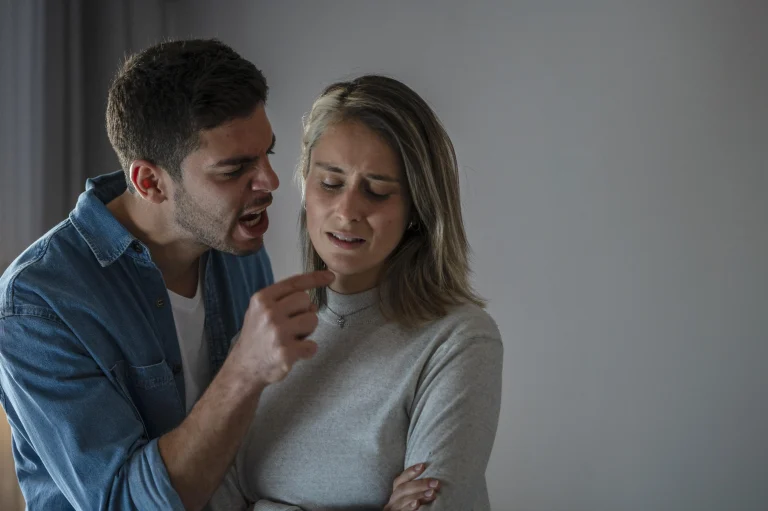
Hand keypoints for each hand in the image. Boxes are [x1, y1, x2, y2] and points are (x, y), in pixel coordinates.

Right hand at [229, 270, 333, 385]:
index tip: (330, 276)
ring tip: (292, 339)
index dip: (315, 278)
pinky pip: (312, 345)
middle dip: (304, 312)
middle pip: (306, 300)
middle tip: (290, 326)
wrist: (244, 367)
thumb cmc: (258, 336)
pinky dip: (307, 350)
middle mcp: (269, 313)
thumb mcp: (262, 311)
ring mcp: (277, 333)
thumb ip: (285, 301)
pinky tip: (294, 353)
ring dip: (307, 331)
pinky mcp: (286, 352)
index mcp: (262, 299)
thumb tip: (313, 304)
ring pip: (312, 320)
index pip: (294, 283)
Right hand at [383, 463, 439, 509]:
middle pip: (403, 489)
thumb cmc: (409, 506)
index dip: (410, 472)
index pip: (400, 480)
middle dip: (420, 484)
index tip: (422, 465)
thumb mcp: (411, 496)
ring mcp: (394, 509)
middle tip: (435, 483)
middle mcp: (393, 499)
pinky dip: (409, 507)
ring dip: (418, 495)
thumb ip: (417, 489)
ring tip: (432, 493)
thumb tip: (433, 480)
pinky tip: (417, 504)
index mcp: (396, 492)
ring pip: (403, 500)